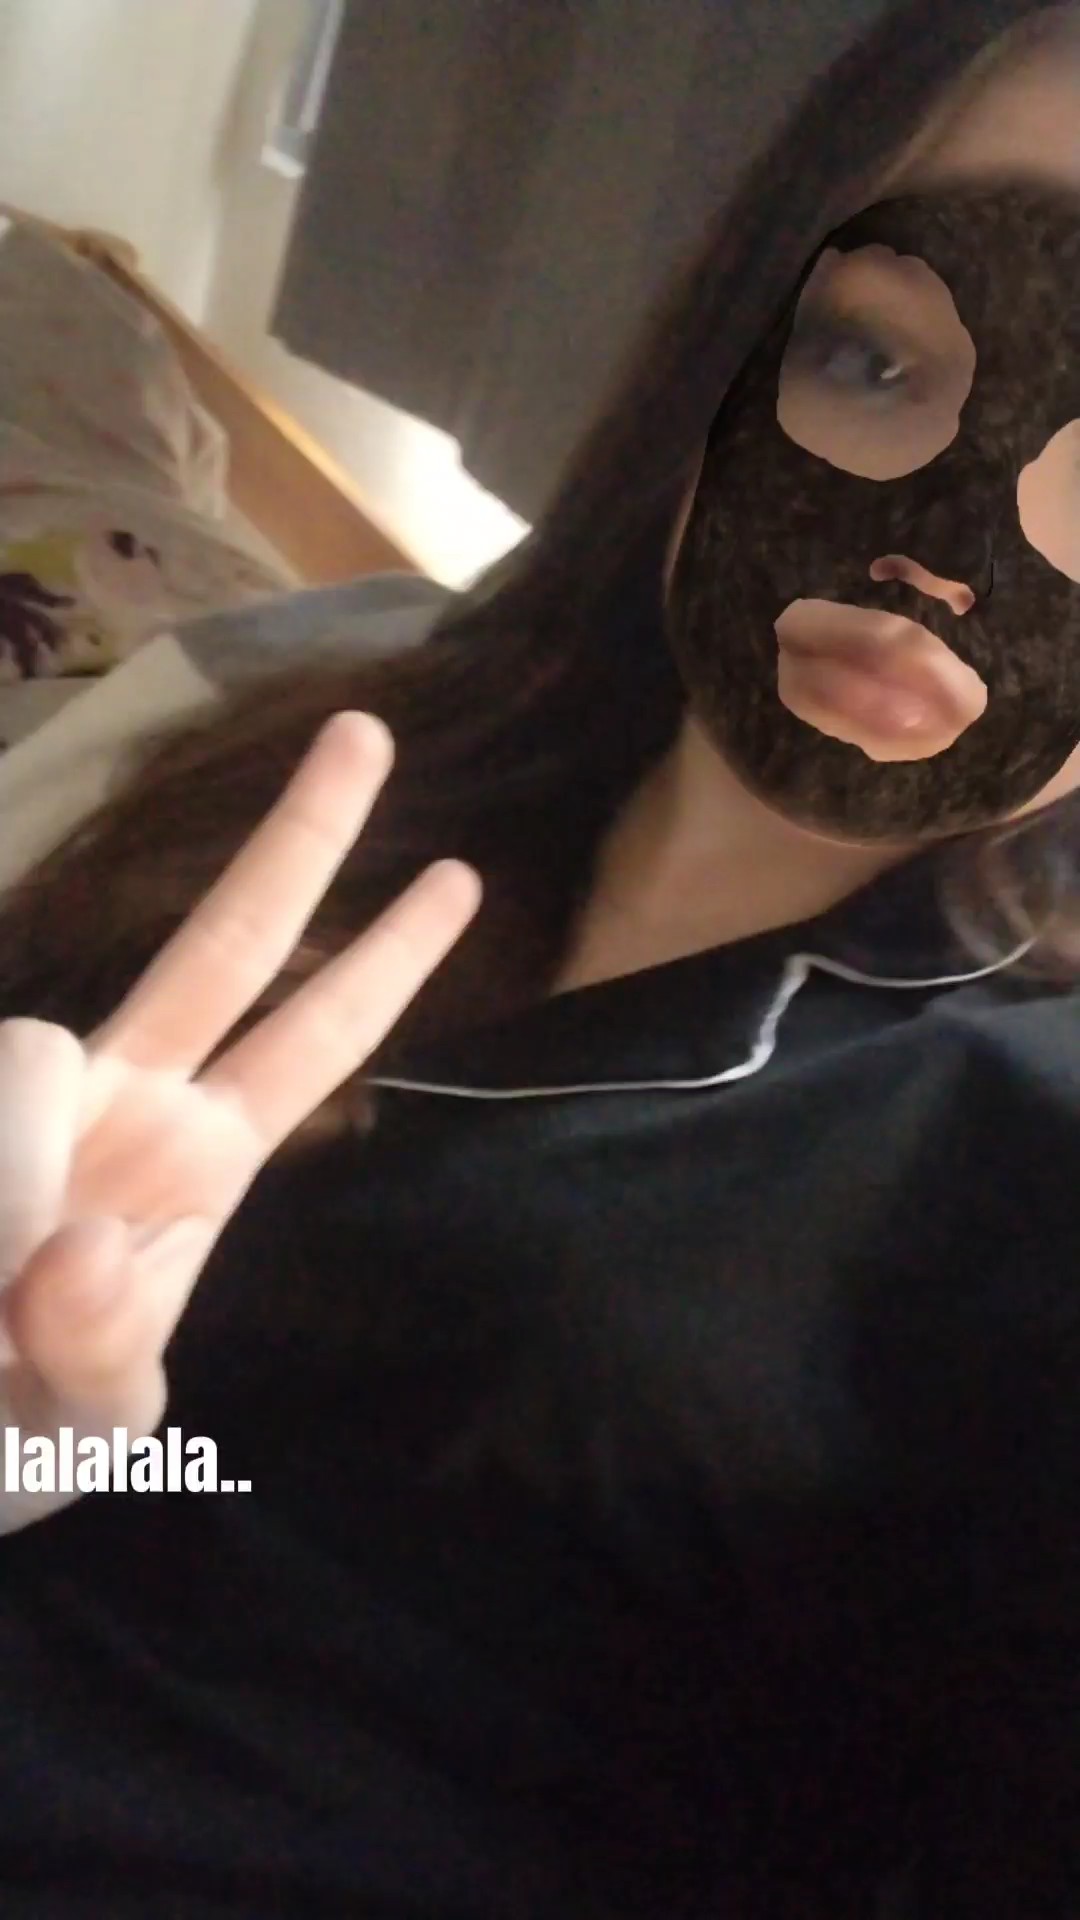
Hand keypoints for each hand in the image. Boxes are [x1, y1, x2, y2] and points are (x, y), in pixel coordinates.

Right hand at [0, 711, 480, 1532]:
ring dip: (13, 1196)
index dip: (382, 964)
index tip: (460, 876)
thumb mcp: (90, 1432)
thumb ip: (104, 1358)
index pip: (307, 1042)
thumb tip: (80, 1241)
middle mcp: (115, 1104)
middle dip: (298, 845)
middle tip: (370, 730)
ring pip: (27, 1056)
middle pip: (220, 951)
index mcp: (193, 1163)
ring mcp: (24, 1108)